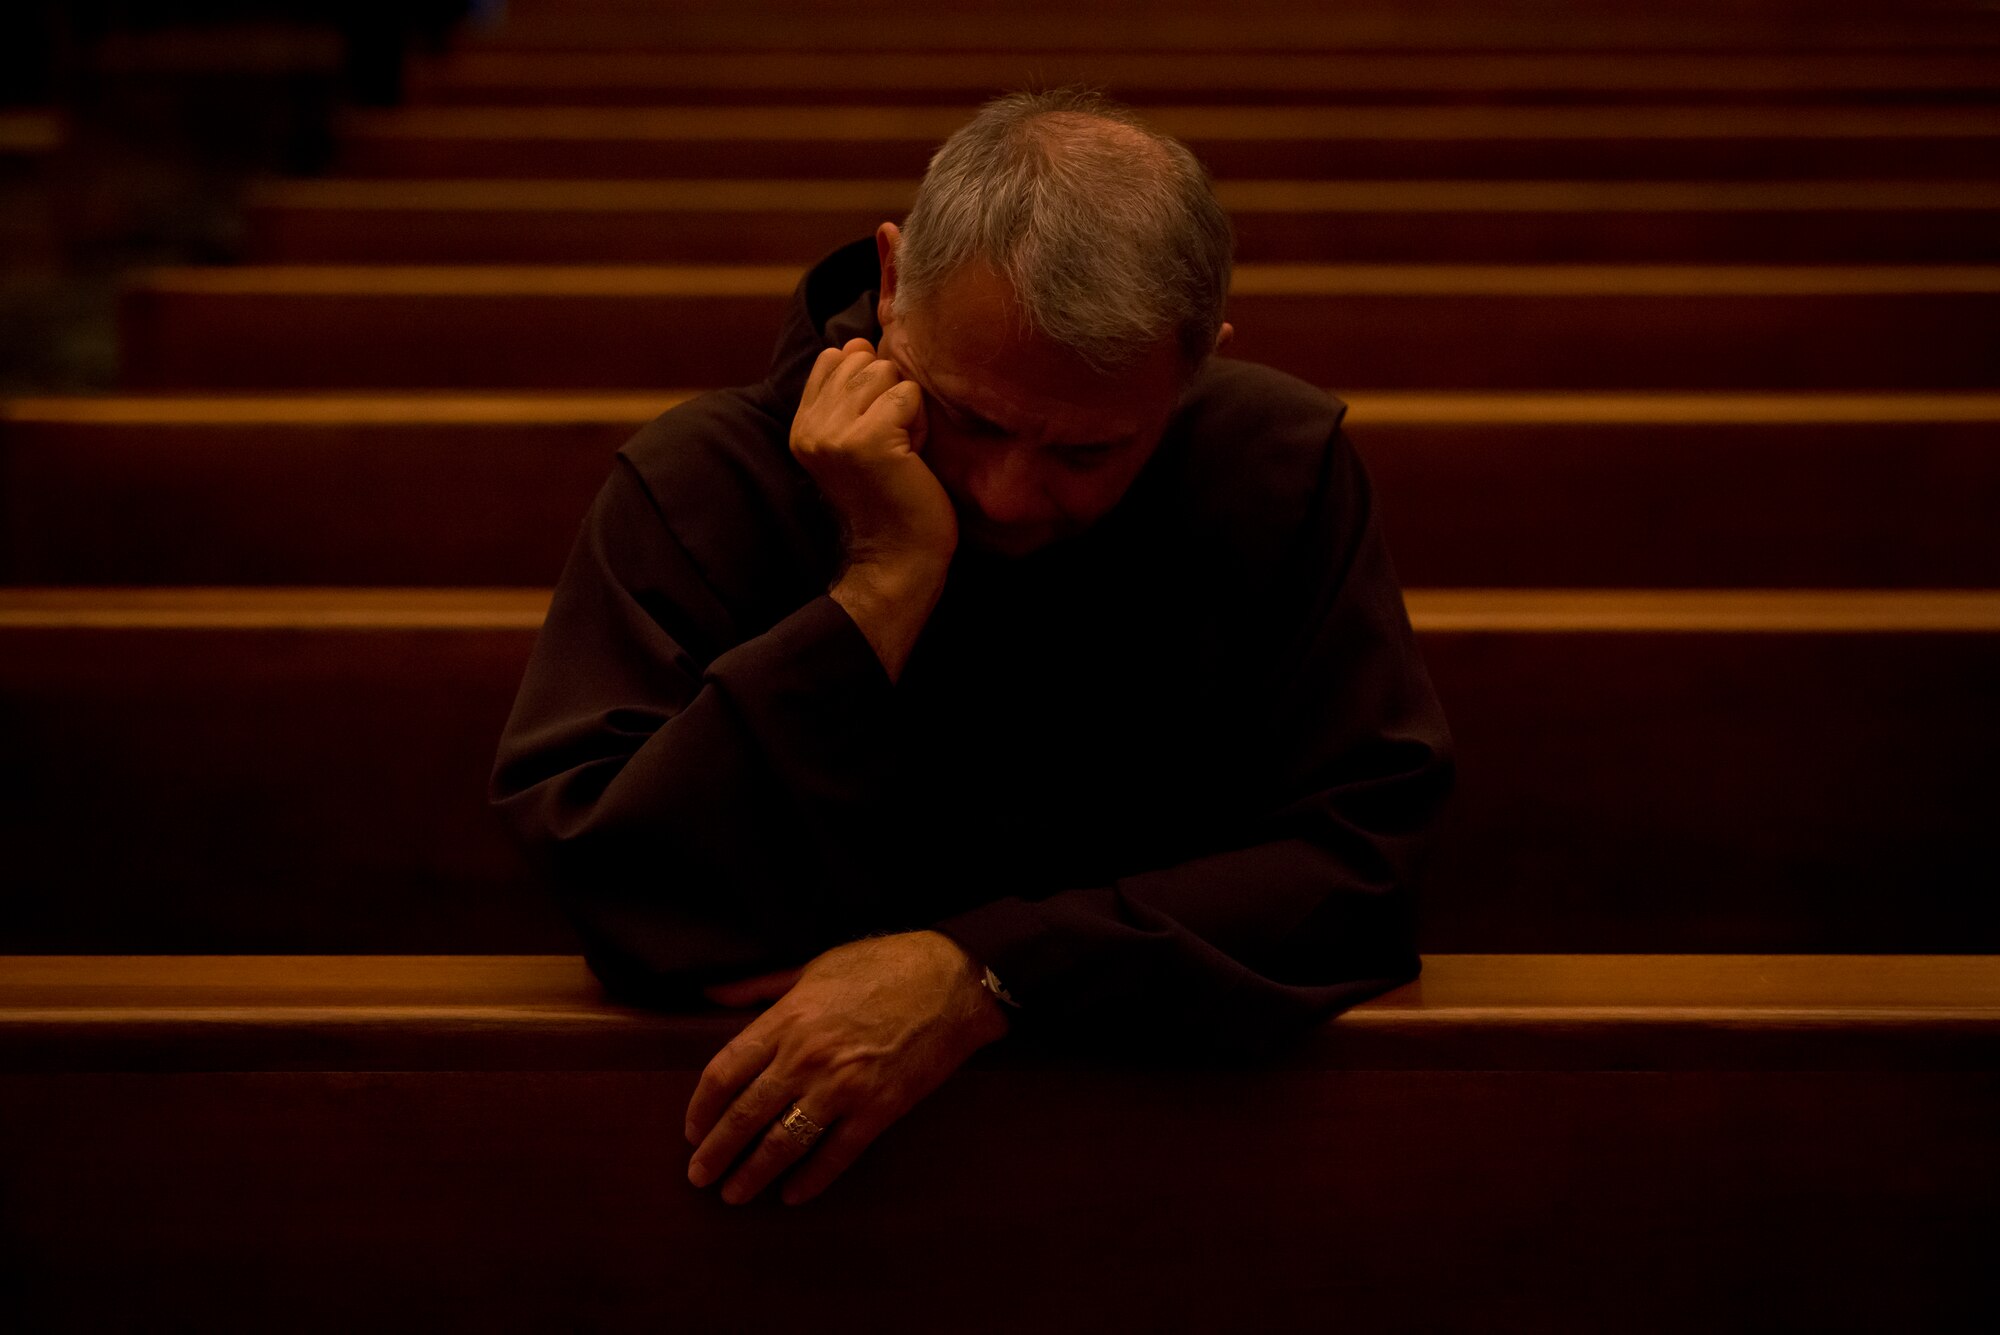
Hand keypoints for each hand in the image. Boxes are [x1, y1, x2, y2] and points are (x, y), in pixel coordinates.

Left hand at [683, 929, 1010, 1206]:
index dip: (702, 1109)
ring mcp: (843, 1087)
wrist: (954, 982)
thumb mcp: (814, 965)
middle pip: (745, 1115)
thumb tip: (711, 993)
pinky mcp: (879, 1109)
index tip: (691, 1131)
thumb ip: (760, 986)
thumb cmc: (883, 965)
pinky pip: (836, 1154)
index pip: (725, 1073)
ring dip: (753, 1173)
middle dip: (717, 1153)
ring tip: (734, 1195)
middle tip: (699, 1177)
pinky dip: (811, 1179)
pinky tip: (792, 1195)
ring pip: (783, 1142)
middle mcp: (806, 1057)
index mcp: (787, 1018)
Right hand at [791, 337, 956, 569]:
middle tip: (891, 445)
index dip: (868, 384)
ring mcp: (834, 433)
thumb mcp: (857, 439)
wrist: (898, 556)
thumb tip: (859, 341)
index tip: (876, 432)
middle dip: (889, 396)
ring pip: (885, 372)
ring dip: (905, 409)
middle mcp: (810, 427)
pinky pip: (907, 395)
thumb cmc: (891, 497)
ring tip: (900, 450)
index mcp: (801, 426)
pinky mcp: (866, 440)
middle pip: (863, 359)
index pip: (833, 357)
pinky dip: (919, 424)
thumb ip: (850, 393)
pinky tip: (910, 458)